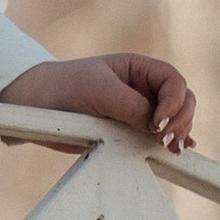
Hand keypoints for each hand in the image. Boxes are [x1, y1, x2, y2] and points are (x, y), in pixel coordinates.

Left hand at [0, 52, 196, 153]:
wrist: (37, 104)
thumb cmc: (67, 86)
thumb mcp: (101, 92)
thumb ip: (133, 107)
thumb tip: (159, 128)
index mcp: (140, 69)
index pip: (174, 82)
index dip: (174, 102)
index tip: (156, 123)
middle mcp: (144, 89)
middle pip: (182, 100)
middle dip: (180, 119)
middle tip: (166, 140)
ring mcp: (139, 111)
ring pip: (175, 120)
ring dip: (179, 132)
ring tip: (172, 148)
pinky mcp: (130, 132)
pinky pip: (159, 135)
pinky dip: (172, 141)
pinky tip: (180, 150)